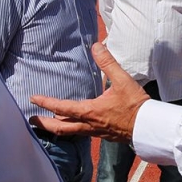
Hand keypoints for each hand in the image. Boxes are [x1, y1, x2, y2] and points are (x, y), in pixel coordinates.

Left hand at [31, 43, 148, 143]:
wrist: (149, 126)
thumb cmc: (136, 105)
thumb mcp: (122, 80)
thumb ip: (108, 62)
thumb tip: (96, 46)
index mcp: (90, 111)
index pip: (61, 108)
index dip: (46, 102)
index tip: (33, 98)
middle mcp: (89, 124)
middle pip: (60, 128)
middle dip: (44, 124)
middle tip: (32, 119)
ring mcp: (96, 132)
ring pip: (70, 132)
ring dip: (57, 128)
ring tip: (48, 123)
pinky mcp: (103, 135)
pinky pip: (82, 133)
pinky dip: (72, 129)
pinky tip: (74, 124)